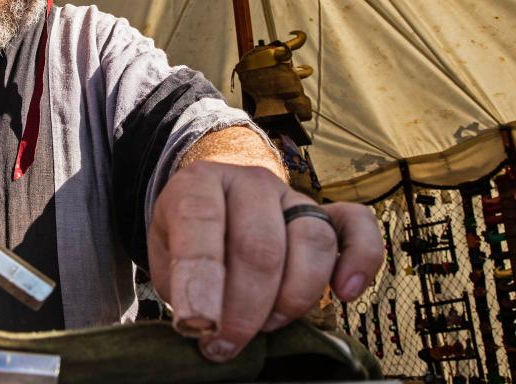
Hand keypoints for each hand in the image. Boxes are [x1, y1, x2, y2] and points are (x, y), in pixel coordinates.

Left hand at [147, 161, 382, 361]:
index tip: (196, 324)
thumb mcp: (165, 260)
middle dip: (245, 308)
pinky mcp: (325, 212)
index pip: (200, 221)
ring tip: (265, 327)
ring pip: (311, 242)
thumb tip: (203, 326)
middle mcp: (249, 181)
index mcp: (198, 183)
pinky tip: (344, 293)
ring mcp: (291, 195)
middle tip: (226, 344)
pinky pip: (357, 225)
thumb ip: (183, 285)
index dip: (200, 279)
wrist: (208, 212)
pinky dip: (361, 259)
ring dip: (291, 300)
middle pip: (260, 245)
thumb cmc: (183, 243)